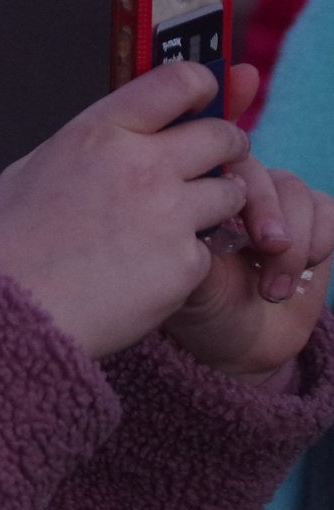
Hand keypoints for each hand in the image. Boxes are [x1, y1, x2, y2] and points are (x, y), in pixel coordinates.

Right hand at [0, 63, 254, 359]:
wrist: (13, 312)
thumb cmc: (11, 245)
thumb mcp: (30, 170)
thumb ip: (82, 145)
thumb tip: (114, 132)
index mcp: (100, 134)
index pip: (180, 81)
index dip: (203, 85)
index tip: (205, 97)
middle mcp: (143, 165)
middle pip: (225, 135)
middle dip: (225, 149)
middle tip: (211, 164)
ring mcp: (169, 214)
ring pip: (233, 192)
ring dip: (215, 204)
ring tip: (175, 224)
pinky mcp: (186, 262)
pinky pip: (210, 248)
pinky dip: (189, 258)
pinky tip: (151, 269)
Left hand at [164, 144, 333, 383]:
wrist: (244, 344)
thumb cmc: (206, 312)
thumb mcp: (190, 285)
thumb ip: (193, 251)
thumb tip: (202, 219)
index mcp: (192, 201)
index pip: (209, 165)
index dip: (227, 186)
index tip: (230, 224)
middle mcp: (232, 194)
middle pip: (258, 172)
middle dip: (268, 211)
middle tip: (270, 249)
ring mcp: (275, 206)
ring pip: (295, 191)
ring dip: (294, 241)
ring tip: (274, 289)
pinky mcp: (313, 223)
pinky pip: (327, 210)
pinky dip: (320, 240)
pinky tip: (303, 271)